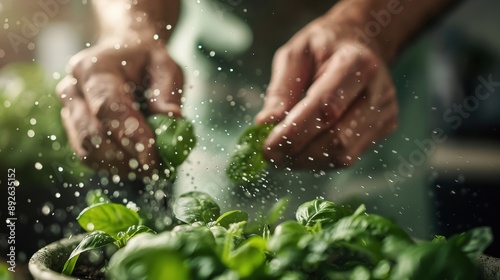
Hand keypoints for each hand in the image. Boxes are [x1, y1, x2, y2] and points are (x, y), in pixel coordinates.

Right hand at [56, 38, 182, 178]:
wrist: (123, 52)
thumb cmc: (146, 60)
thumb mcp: (165, 66)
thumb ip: (167, 92)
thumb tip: (172, 122)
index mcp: (95, 68)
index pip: (109, 109)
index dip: (131, 137)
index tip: (153, 160)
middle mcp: (73, 88)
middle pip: (94, 134)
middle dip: (126, 157)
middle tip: (154, 169)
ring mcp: (68, 109)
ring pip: (88, 149)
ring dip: (119, 166)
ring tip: (145, 169)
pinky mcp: (72, 127)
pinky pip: (87, 155)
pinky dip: (111, 166)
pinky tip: (132, 165)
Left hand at [255, 13, 397, 169]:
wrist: (363, 41)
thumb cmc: (324, 46)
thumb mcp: (295, 55)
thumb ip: (281, 89)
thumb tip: (265, 123)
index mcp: (355, 63)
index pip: (325, 107)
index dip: (294, 132)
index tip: (266, 147)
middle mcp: (377, 90)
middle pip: (337, 138)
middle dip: (297, 152)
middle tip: (269, 155)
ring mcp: (384, 112)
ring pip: (344, 155)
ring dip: (307, 161)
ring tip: (283, 154)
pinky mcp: (385, 128)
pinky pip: (349, 156)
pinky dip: (320, 160)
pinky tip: (303, 149)